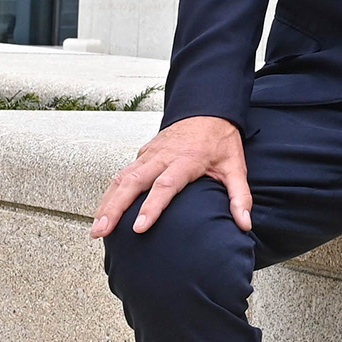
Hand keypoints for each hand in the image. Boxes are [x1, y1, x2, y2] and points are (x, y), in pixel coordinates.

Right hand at [90, 116, 250, 238]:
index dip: (152, 207)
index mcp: (186, 161)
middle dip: (114, 208)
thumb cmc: (221, 141)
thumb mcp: (236, 167)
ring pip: (122, 178)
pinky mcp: (143, 154)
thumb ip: (239, 197)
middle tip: (101, 232)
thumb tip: (244, 224)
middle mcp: (163, 157)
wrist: (208, 109)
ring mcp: (150, 154)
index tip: (139, 228)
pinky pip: (122, 174)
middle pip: (133, 183)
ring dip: (107, 203)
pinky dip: (110, 193)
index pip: (165, 186)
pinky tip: (103, 211)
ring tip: (97, 229)